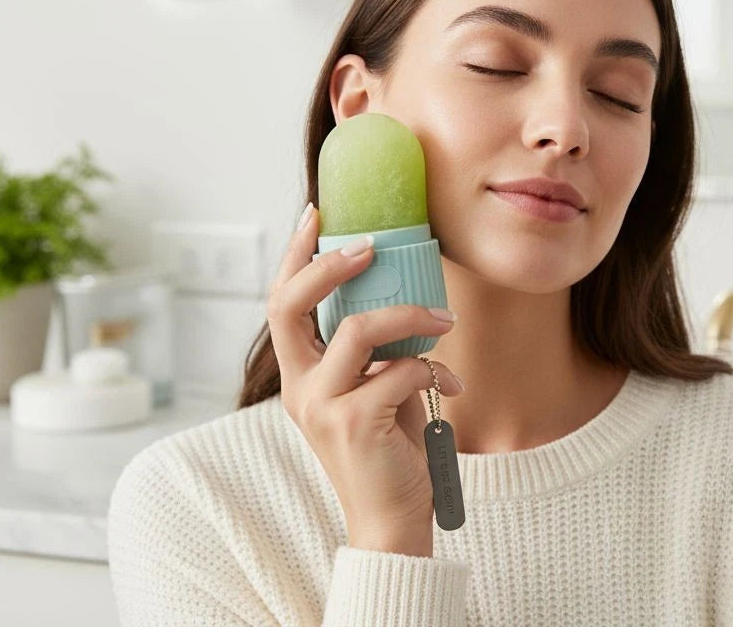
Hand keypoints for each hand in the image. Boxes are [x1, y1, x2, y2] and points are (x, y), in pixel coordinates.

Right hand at [266, 204, 464, 553]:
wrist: (393, 519)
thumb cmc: (390, 449)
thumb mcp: (378, 387)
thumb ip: (378, 349)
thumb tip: (407, 298)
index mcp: (301, 375)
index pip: (281, 303)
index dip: (297, 255)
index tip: (317, 212)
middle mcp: (299, 388)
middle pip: (288, 305)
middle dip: (328, 264)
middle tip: (370, 245)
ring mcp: (321, 407)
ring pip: (357, 329)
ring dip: (410, 315)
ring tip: (444, 322)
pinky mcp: (353, 424)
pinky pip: (399, 369)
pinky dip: (433, 370)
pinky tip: (451, 387)